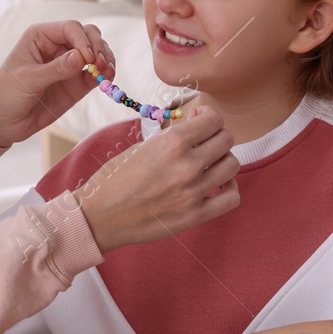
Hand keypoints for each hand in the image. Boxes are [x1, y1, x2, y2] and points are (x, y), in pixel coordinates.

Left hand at [0, 22, 115, 147]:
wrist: (2, 122)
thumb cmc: (6, 94)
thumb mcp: (29, 79)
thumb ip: (56, 69)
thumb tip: (82, 57)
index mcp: (41, 36)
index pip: (70, 28)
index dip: (83, 40)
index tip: (88, 58)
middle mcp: (58, 46)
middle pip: (88, 36)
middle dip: (98, 47)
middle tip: (101, 64)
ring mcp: (69, 65)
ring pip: (96, 53)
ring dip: (106, 59)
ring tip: (107, 72)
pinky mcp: (76, 84)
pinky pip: (96, 74)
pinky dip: (105, 74)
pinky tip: (108, 79)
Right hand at [74, 106, 240, 251]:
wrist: (100, 216)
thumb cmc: (115, 179)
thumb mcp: (142, 146)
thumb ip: (172, 136)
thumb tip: (196, 125)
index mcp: (171, 143)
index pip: (214, 119)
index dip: (208, 117)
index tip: (199, 121)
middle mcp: (187, 166)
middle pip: (226, 139)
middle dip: (216, 136)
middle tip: (204, 142)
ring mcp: (193, 192)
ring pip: (232, 165)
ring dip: (223, 160)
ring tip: (210, 163)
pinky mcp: (194, 216)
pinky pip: (231, 198)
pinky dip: (230, 188)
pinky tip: (218, 185)